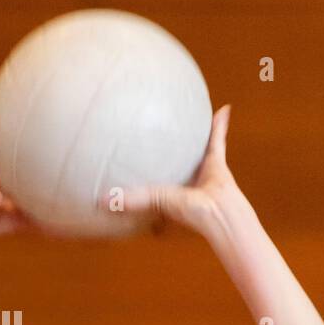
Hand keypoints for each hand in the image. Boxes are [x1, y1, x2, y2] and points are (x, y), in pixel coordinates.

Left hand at [99, 104, 242, 238]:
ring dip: (190, 134)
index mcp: (168, 194)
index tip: (126, 163)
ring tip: (185, 115)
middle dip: (164, 150)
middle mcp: (184, 182)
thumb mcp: (156, 202)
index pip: (150, 182)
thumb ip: (133, 199)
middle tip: (152, 133)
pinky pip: (217, 138)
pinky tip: (223, 109)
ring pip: (194, 148)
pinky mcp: (217, 162)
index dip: (139, 175)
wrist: (222, 215)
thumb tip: (100, 201)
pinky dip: (220, 124)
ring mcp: (202, 171)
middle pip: (172, 161)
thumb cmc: (191, 215)